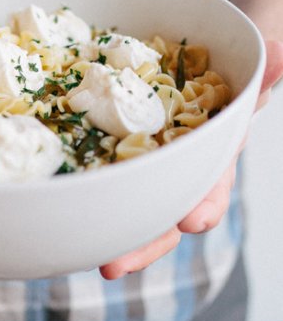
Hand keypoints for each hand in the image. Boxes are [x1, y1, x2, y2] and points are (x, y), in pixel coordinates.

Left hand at [100, 39, 282, 279]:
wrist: (197, 62)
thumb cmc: (221, 79)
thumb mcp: (240, 79)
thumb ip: (256, 77)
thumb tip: (281, 54)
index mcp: (208, 158)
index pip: (209, 187)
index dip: (203, 205)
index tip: (193, 220)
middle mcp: (175, 168)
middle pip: (160, 213)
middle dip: (142, 242)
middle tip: (115, 266)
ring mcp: (142, 162)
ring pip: (128, 203)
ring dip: (110, 229)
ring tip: (87, 252)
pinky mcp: (111, 150)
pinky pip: (98, 172)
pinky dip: (84, 191)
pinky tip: (61, 208)